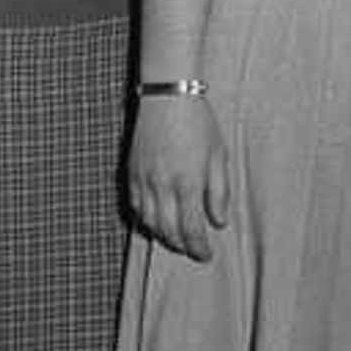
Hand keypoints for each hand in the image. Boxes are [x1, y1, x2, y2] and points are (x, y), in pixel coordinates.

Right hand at [126, 95, 231, 260]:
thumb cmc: (199, 123)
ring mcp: (143, 179)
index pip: (191, 228)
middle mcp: (162, 185)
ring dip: (163, 236)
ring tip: (177, 240)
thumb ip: (219, 191)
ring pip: (149, 221)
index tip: (207, 254)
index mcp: (187, 182)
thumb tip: (219, 221)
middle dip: (182, 245)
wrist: (168, 96)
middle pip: (168, 229)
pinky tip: (156, 222)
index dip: (199, 246)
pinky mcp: (131, 172)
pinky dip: (145, 219)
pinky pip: (136, 206)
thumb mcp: (219, 155)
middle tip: (193, 251)